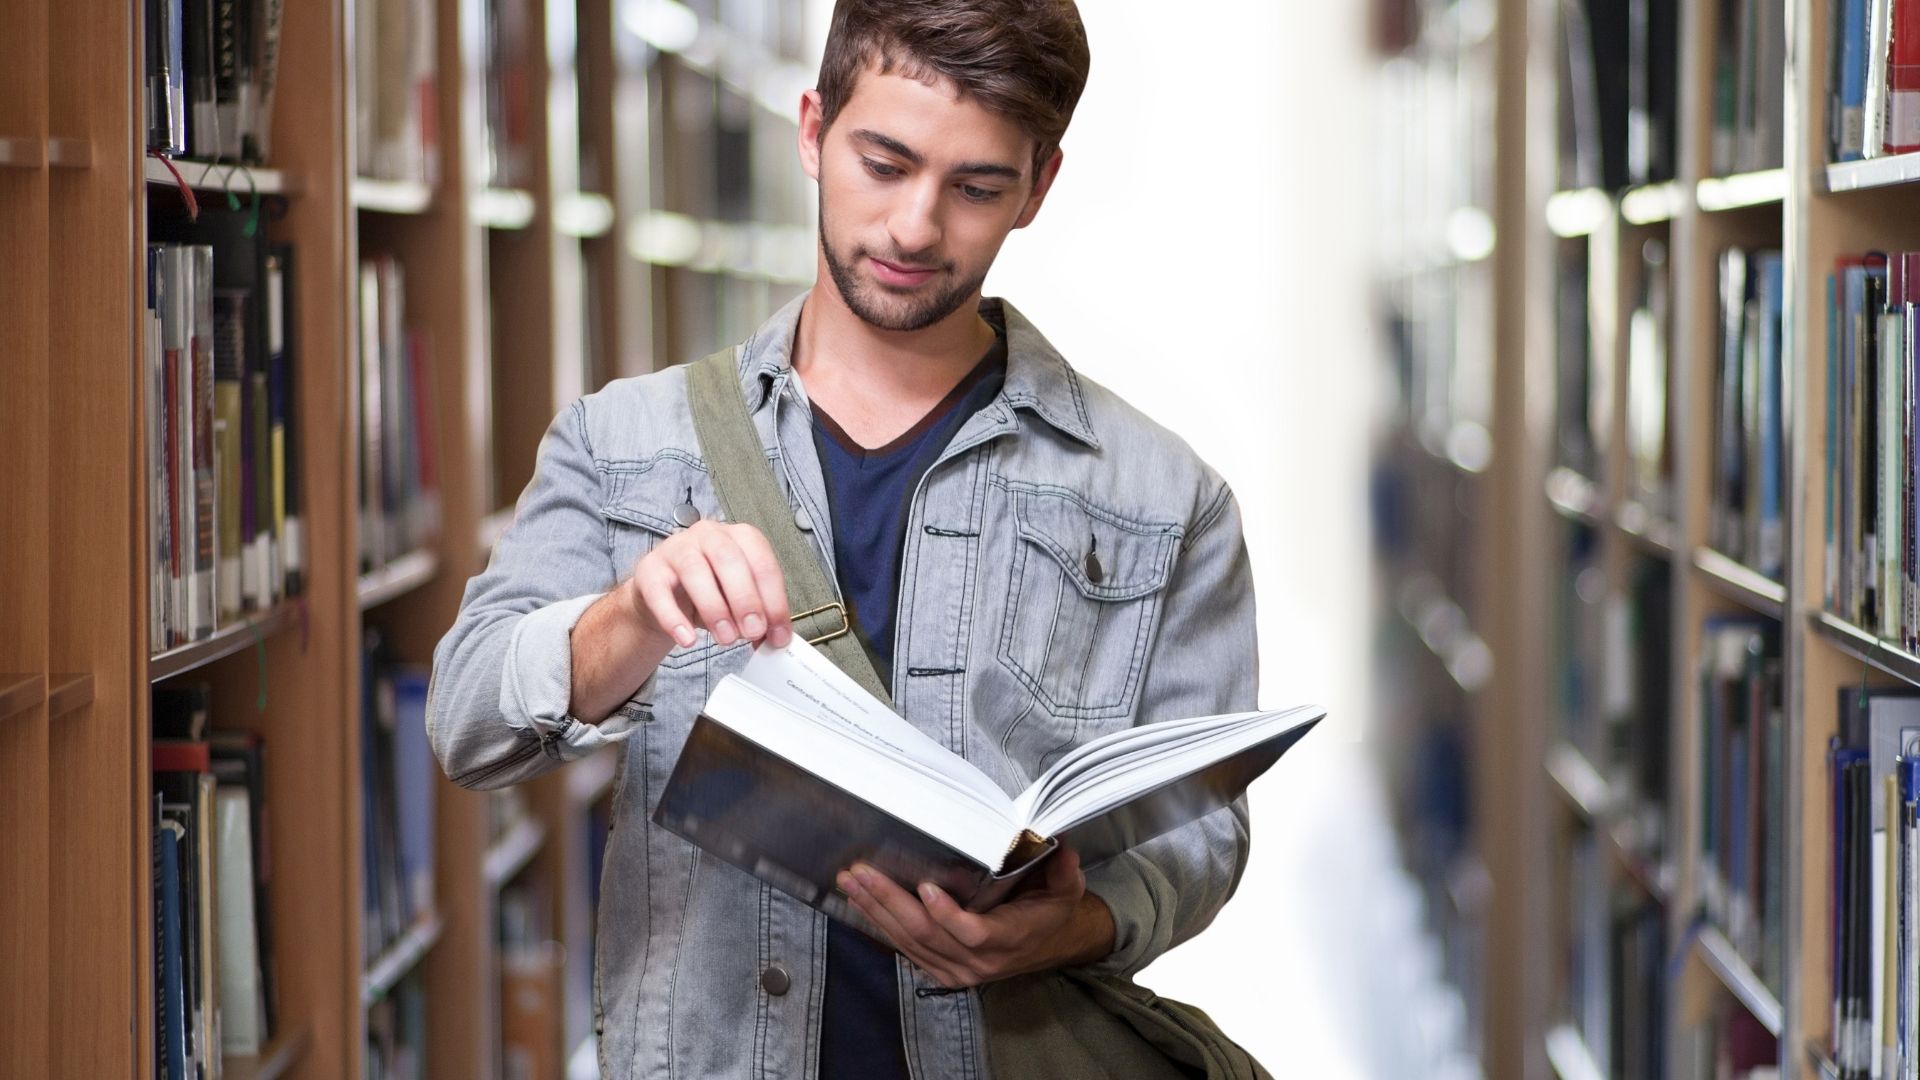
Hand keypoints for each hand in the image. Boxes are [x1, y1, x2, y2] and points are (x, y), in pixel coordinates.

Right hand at [625, 520, 792, 649]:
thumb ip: (759, 617)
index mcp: (740, 537)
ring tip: (726, 638)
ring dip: (714, 608)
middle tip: (753, 631)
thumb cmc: (710, 591)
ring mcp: (676, 548)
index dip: (774, 600)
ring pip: (695, 570)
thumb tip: (776, 640)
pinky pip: (659, 591)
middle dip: (745, 599)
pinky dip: (674, 618)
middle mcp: (709, 534)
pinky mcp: (649, 569)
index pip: (762, 563)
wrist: (665, 594)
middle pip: (729, 559)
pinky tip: (687, 639)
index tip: (778, 634)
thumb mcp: (739, 602)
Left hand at [837, 846, 1115, 988]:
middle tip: (862, 874)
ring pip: (909, 942)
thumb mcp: (1066, 889)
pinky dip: (881, 925)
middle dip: (889, 902)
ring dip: (876, 911)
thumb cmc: (1051, 911)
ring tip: (851, 882)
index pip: (972, 932)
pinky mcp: (941, 969)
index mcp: (1008, 939)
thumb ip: (1063, 870)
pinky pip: (906, 949)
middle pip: (926, 934)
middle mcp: (978, 960)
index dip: (947, 914)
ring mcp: (956, 969)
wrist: (1048, 944)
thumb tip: (1061, 847)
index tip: (925, 887)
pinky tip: (861, 903)